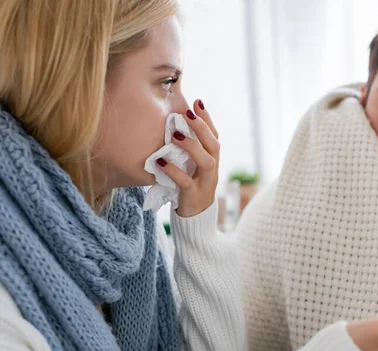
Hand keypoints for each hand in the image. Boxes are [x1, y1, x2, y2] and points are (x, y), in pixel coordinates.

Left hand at [157, 99, 219, 216]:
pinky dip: (173, 171)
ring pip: (207, 161)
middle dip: (203, 127)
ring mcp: (205, 183)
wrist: (196, 219)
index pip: (214, 136)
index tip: (197, 101)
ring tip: (175, 135)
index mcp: (212, 160)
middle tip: (188, 112)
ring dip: (192, 146)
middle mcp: (212, 170)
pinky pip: (186, 182)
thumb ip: (187, 151)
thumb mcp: (191, 167)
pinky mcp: (194, 196)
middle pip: (214, 145)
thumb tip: (171, 126)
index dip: (208, 119)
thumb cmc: (189, 187)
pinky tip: (160, 162)